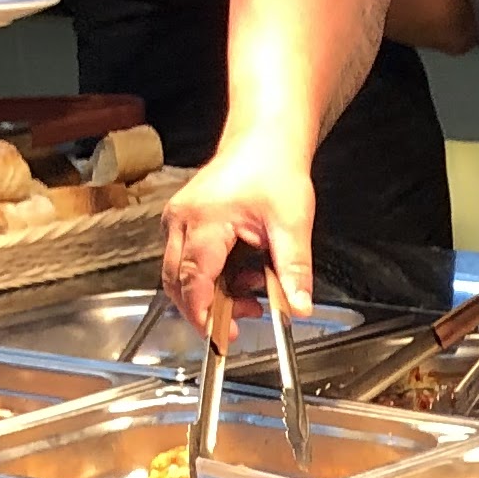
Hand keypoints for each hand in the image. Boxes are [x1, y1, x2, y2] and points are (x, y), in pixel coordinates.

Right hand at [162, 141, 315, 343]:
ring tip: (255, 289)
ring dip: (214, 293)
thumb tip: (299, 307)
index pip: (193, 282)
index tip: (221, 338)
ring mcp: (178, 220)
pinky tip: (244, 273)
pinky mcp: (184, 221)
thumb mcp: (292, 224)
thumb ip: (294, 270)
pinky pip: (188, 261)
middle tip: (245, 320)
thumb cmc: (273, 169)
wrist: (264, 140)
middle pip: (179, 283)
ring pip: (182, 274)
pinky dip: (213, 277)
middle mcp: (181, 220)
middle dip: (210, 309)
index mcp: (203, 221)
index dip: (204, 316)